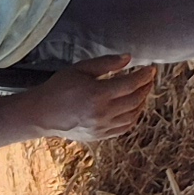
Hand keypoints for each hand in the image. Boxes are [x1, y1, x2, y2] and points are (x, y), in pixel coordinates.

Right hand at [21, 56, 157, 142]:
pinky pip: (124, 128)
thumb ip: (106, 63)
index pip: (130, 84)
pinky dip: (133, 117)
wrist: (43, 113)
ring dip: (142, 103)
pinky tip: (134, 108)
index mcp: (98, 94)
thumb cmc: (60, 87)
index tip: (151, 68)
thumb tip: (128, 58)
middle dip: (146, 88)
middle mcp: (102, 113)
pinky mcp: (100, 136)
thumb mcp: (81, 68)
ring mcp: (102, 127)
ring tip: (143, 91)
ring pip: (133, 116)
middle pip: (135, 100)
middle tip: (149, 78)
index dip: (144, 76)